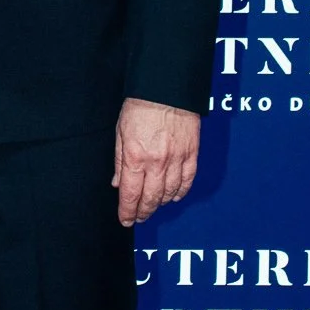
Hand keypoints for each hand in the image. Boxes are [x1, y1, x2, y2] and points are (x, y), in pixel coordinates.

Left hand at [112, 98, 199, 226]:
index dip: (128, 211)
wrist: (166, 90)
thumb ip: (120, 161)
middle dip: (144, 212)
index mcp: (136, 157)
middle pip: (151, 198)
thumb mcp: (120, 133)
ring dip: (160, 203)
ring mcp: (176, 159)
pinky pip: (187, 181)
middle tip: (139, 217)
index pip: (131, 195)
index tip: (126, 220)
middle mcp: (157, 162)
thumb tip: (118, 183)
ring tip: (153, 206)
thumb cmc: (140, 107)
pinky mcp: (191, 154)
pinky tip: (173, 196)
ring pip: (169, 192)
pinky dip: (180, 192)